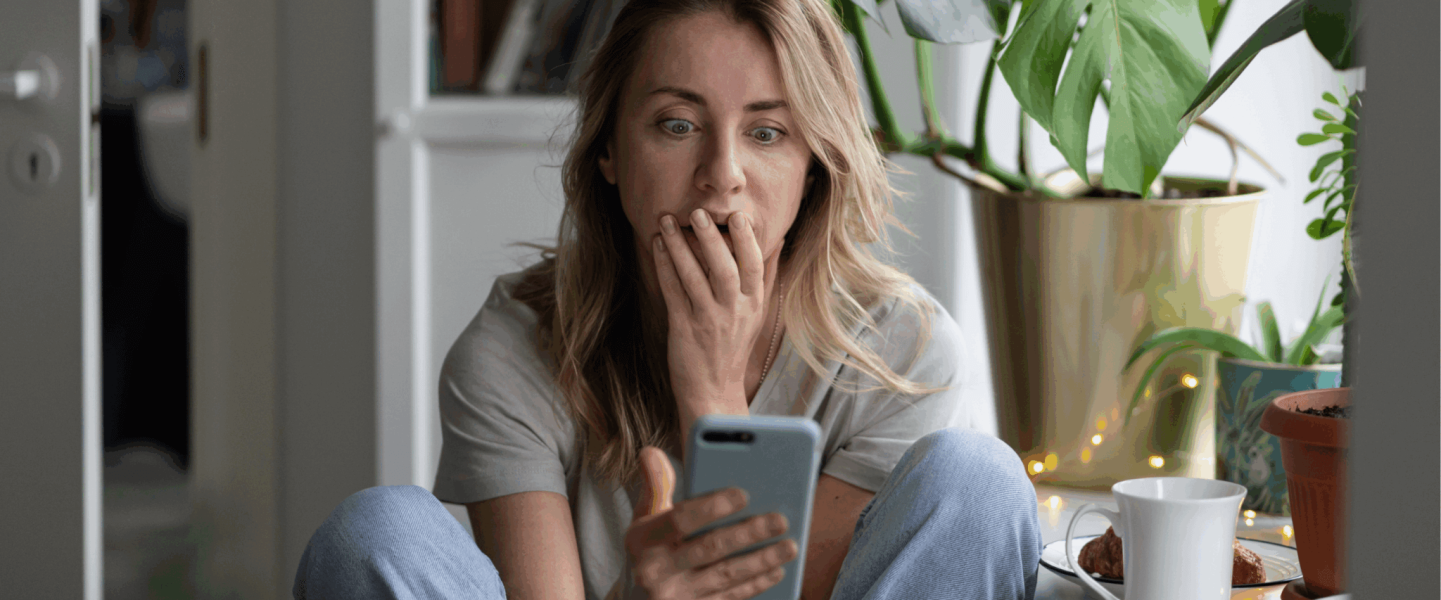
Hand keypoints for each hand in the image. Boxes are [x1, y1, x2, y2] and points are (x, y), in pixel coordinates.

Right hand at [621, 447, 797, 599]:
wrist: (640, 599)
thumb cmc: (649, 549)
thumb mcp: (644, 518)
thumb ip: (655, 486)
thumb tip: (652, 452)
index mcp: (644, 539)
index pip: (681, 518)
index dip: (712, 506)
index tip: (743, 494)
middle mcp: (656, 571)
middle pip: (710, 548)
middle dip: (748, 533)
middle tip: (780, 519)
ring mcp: (676, 596)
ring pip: (726, 575)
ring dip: (761, 561)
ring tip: (789, 545)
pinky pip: (730, 598)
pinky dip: (755, 584)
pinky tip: (776, 570)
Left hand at [652, 209, 779, 434]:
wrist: (714, 391)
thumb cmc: (731, 348)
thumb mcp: (754, 315)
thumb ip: (761, 279)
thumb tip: (777, 241)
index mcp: (753, 305)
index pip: (754, 266)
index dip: (747, 240)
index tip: (738, 216)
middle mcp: (734, 311)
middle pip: (725, 268)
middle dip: (711, 238)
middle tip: (698, 212)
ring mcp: (709, 321)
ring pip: (694, 276)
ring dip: (680, 246)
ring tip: (667, 221)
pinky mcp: (684, 329)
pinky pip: (673, 292)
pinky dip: (664, 267)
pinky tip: (657, 247)